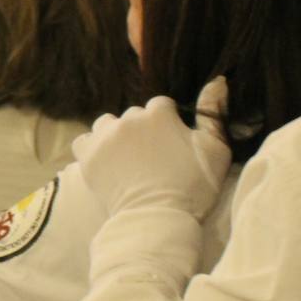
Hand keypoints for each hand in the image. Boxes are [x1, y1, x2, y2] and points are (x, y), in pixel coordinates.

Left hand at [72, 78, 229, 219]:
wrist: (158, 220)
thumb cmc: (193, 188)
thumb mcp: (216, 150)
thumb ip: (214, 114)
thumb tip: (217, 80)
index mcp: (158, 113)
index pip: (161, 106)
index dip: (168, 124)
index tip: (171, 145)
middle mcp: (129, 118)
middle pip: (134, 115)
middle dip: (142, 131)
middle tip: (150, 158)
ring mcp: (105, 136)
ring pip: (107, 124)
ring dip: (115, 136)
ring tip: (126, 159)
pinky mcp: (87, 155)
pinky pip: (83, 141)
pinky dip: (91, 149)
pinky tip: (104, 162)